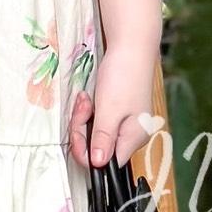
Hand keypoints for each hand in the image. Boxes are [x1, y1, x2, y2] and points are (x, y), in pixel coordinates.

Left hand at [68, 44, 160, 170]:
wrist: (130, 46)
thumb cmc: (123, 76)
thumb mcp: (109, 110)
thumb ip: (103, 139)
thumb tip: (98, 165)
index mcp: (134, 138)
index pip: (107, 163)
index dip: (87, 153)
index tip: (78, 132)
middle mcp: (131, 135)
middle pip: (98, 149)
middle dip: (82, 130)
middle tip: (82, 108)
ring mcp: (124, 123)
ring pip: (94, 134)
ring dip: (84, 118)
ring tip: (86, 99)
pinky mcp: (117, 112)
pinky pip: (97, 121)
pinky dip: (89, 111)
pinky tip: (88, 97)